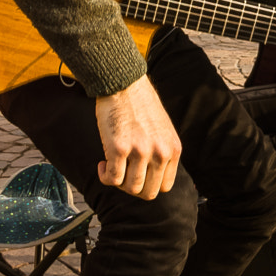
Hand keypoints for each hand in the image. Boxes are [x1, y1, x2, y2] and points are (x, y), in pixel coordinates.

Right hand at [95, 77, 180, 198]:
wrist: (125, 83)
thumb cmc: (140, 106)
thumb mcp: (162, 131)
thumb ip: (161, 152)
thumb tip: (150, 176)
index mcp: (173, 149)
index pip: (165, 186)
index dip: (148, 185)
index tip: (136, 175)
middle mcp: (160, 152)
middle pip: (148, 192)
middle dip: (132, 189)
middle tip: (122, 175)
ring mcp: (141, 151)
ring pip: (130, 188)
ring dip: (118, 183)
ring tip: (112, 167)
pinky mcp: (120, 148)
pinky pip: (112, 178)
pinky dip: (105, 177)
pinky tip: (102, 164)